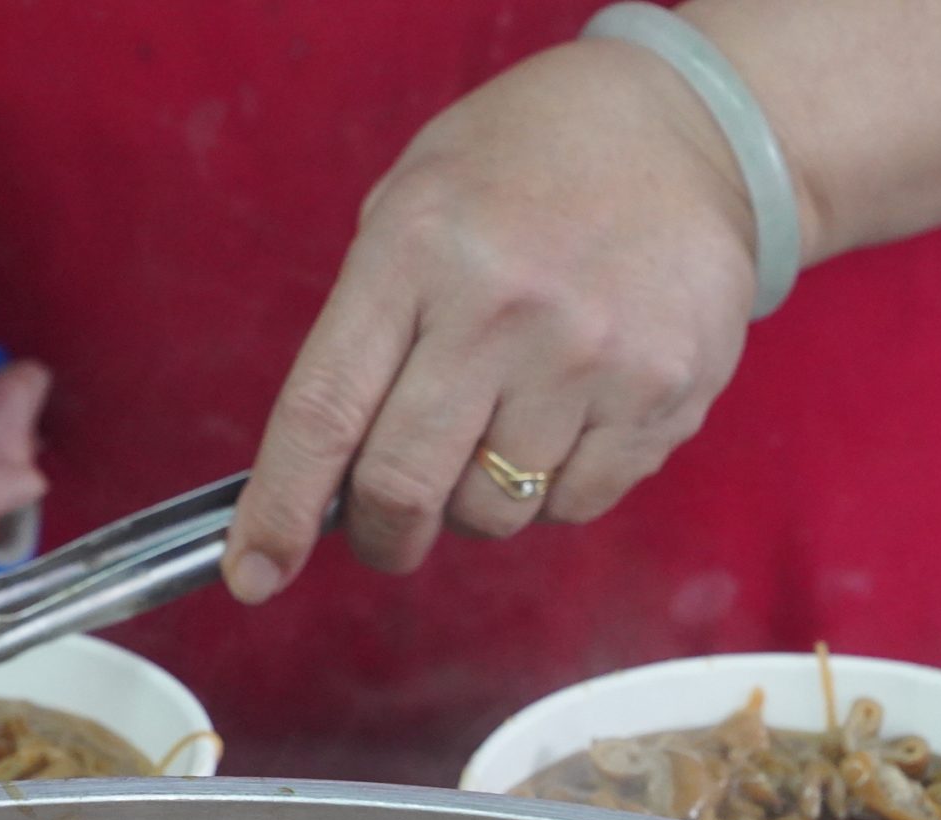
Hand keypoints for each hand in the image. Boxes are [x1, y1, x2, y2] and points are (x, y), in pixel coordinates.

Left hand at [223, 38, 762, 600]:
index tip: (254, 574)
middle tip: (387, 525)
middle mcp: (502, 308)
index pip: (324, 413)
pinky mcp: (665, 393)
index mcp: (415, 252)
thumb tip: (319, 478)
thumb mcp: (411, 206)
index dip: (280, 510)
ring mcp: (590, 355)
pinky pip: (575, 505)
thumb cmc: (520, 174)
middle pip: (403, 487)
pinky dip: (552, 493)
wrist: (687, 125)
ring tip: (497, 430)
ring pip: (493, 511)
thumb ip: (361, 333)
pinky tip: (564, 420)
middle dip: (381, 534)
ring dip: (474, 504)